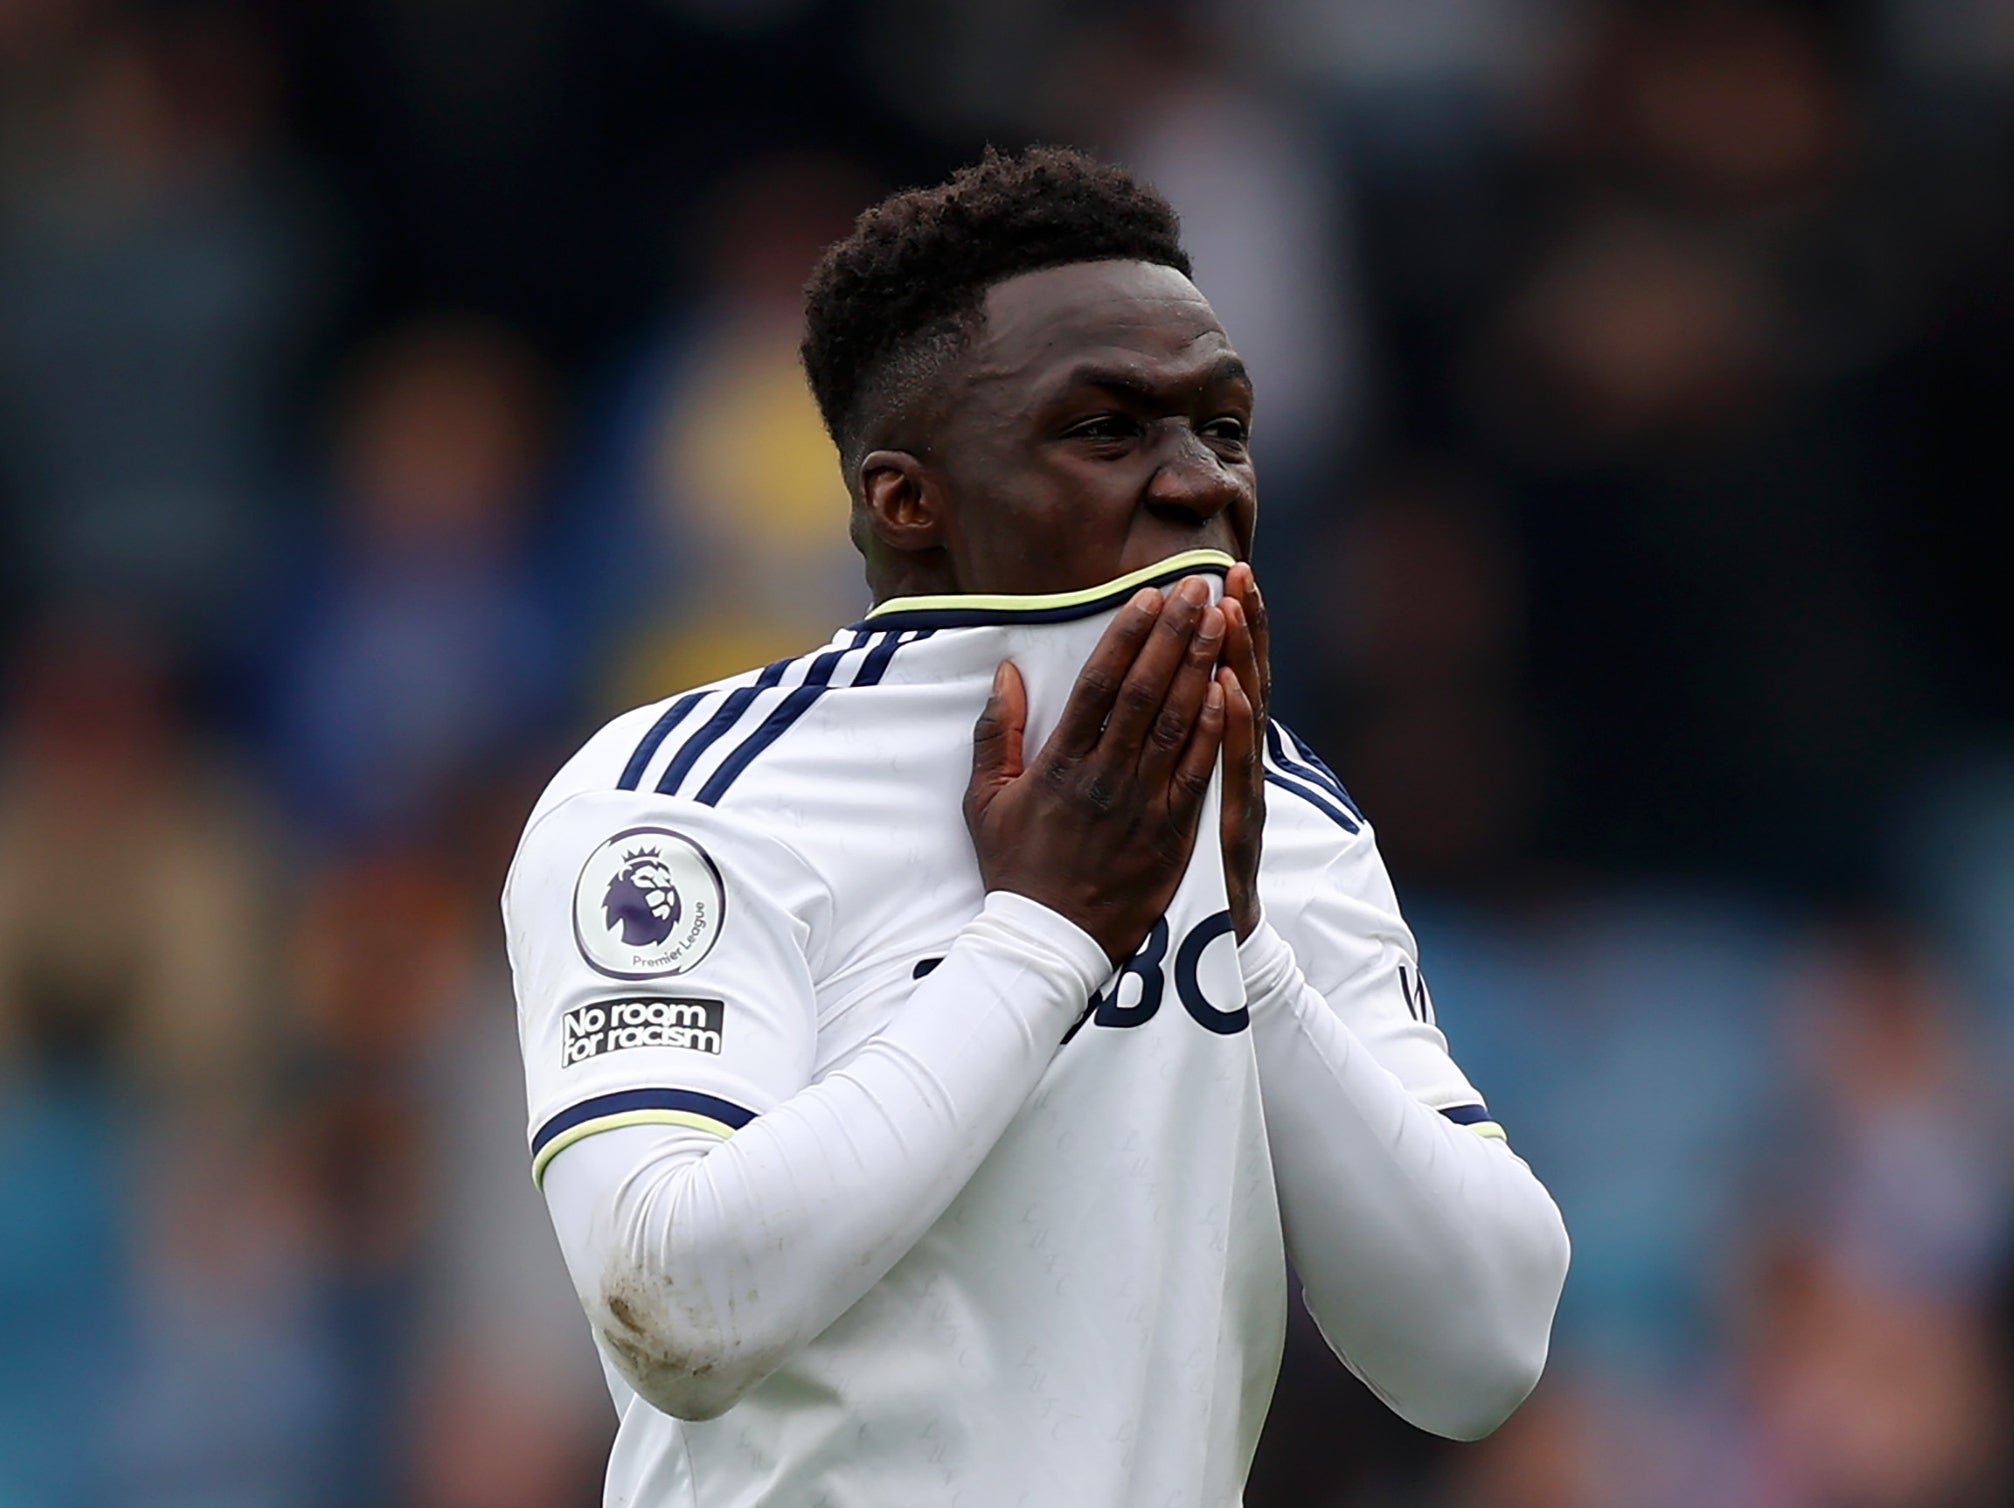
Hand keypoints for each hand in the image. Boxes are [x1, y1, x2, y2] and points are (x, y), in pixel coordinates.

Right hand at [965, 578, 1226, 964]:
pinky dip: (1213, 729)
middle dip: (1173, 634)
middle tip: (1196, 587)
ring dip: (1200, 667)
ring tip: (1220, 620)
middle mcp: (1103, 777)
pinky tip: (1229, 689)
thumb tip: (1007, 673)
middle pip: (1144, 692)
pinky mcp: (1171, 832)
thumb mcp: (984, 801)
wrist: (1051, 941)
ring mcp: (1141, 805)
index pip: (1099, 685)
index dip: (1127, 636)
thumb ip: (995, 733)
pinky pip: (1197, 772)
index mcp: (1058, 764)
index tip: (1148, 596)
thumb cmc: (1015, 868)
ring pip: (1176, 723)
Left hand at [1218, 563, 1270, 940]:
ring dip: (1239, 661)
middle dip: (1240, 626)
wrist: (1213, 944)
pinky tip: (1228, 691)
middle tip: (1236, 572)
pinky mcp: (1233, 827)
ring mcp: (1239, 794)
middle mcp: (1236, 765)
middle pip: (1242, 682)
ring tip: (1232, 611)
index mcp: (1216, 753)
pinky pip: (1230, 771)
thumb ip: (1177, 746)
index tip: (1220, 574)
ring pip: (1242, 718)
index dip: (1227, 627)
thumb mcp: (1184, 799)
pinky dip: (1233, 728)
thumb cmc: (1189, 867)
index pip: (1221, 674)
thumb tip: (1184, 694)